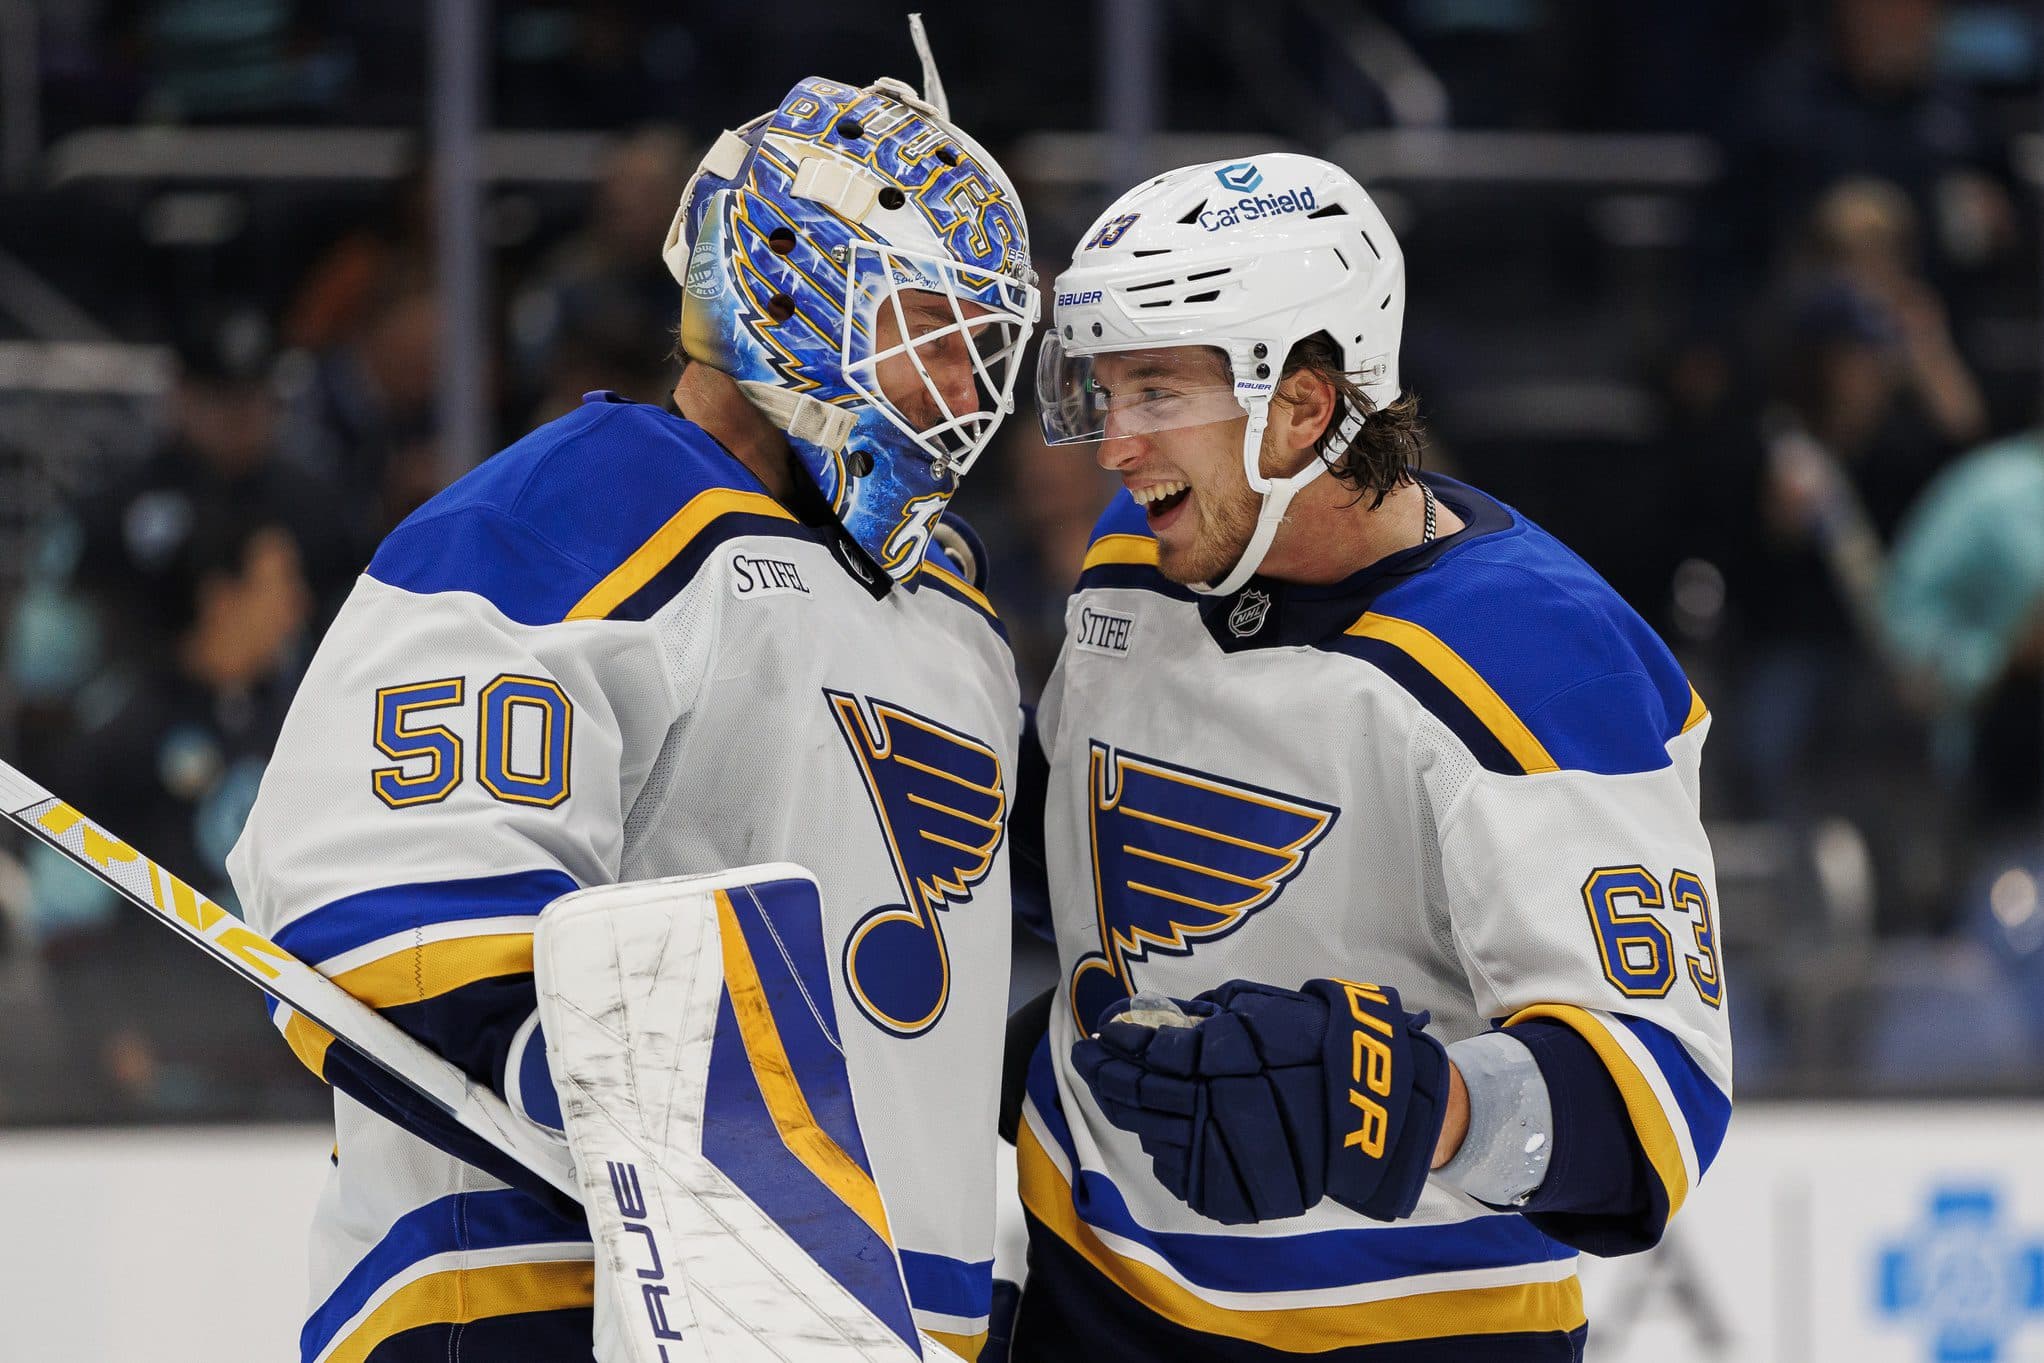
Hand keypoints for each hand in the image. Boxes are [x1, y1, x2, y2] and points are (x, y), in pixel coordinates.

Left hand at [1071, 978, 1450, 1224]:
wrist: (1370, 1109)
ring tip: (1121, 1091)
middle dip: (1108, 1074)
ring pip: (1151, 1133)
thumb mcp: (1257, 1009)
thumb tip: (1153, 1017)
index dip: (1117, 1040)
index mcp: (1213, 1060)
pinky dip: (1165, 1146)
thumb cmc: (1316, 1044)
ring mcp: (1215, 1155)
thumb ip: (1202, 1018)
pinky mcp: (1226, 1191)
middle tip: (1090, 1060)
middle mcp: (1206, 1109)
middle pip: (1137, 1095)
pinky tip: (1163, 1128)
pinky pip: (1177, 1168)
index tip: (1100, 1032)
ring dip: (1131, 1110)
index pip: (1146, 1052)